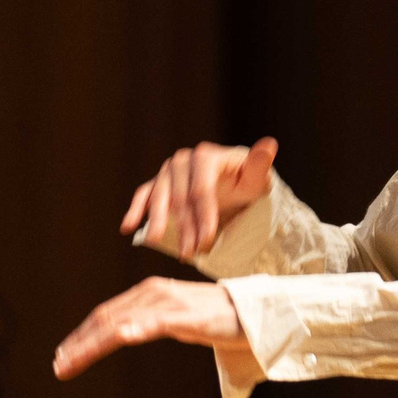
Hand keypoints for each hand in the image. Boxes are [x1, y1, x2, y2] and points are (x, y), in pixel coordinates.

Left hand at [52, 278, 250, 380]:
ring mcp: (169, 304)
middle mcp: (154, 294)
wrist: (259, 312)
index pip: (107, 314)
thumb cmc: (220, 318)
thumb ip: (154, 322)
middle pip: (106, 318)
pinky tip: (120, 338)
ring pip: (121, 323)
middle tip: (58, 365)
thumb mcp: (178, 320)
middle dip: (79, 343)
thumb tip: (128, 332)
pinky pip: (155, 323)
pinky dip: (135, 330)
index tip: (63, 354)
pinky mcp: (188, 317)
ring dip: (92, 345)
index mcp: (150, 294)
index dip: (82, 335)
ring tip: (71, 363)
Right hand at [121, 138, 278, 259]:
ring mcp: (168, 172)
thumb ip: (259, 164)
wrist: (234, 184)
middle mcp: (183, 161)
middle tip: (190, 252)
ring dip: (159, 222)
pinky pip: (144, 195)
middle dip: (185, 227)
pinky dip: (135, 210)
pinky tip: (128, 227)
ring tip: (156, 241)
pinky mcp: (159, 183)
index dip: (203, 216)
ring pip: (160, 198)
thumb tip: (268, 145)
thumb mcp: (257, 177)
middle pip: (180, 197)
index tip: (207, 240)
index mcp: (206, 156)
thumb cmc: (248, 182)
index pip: (201, 189)